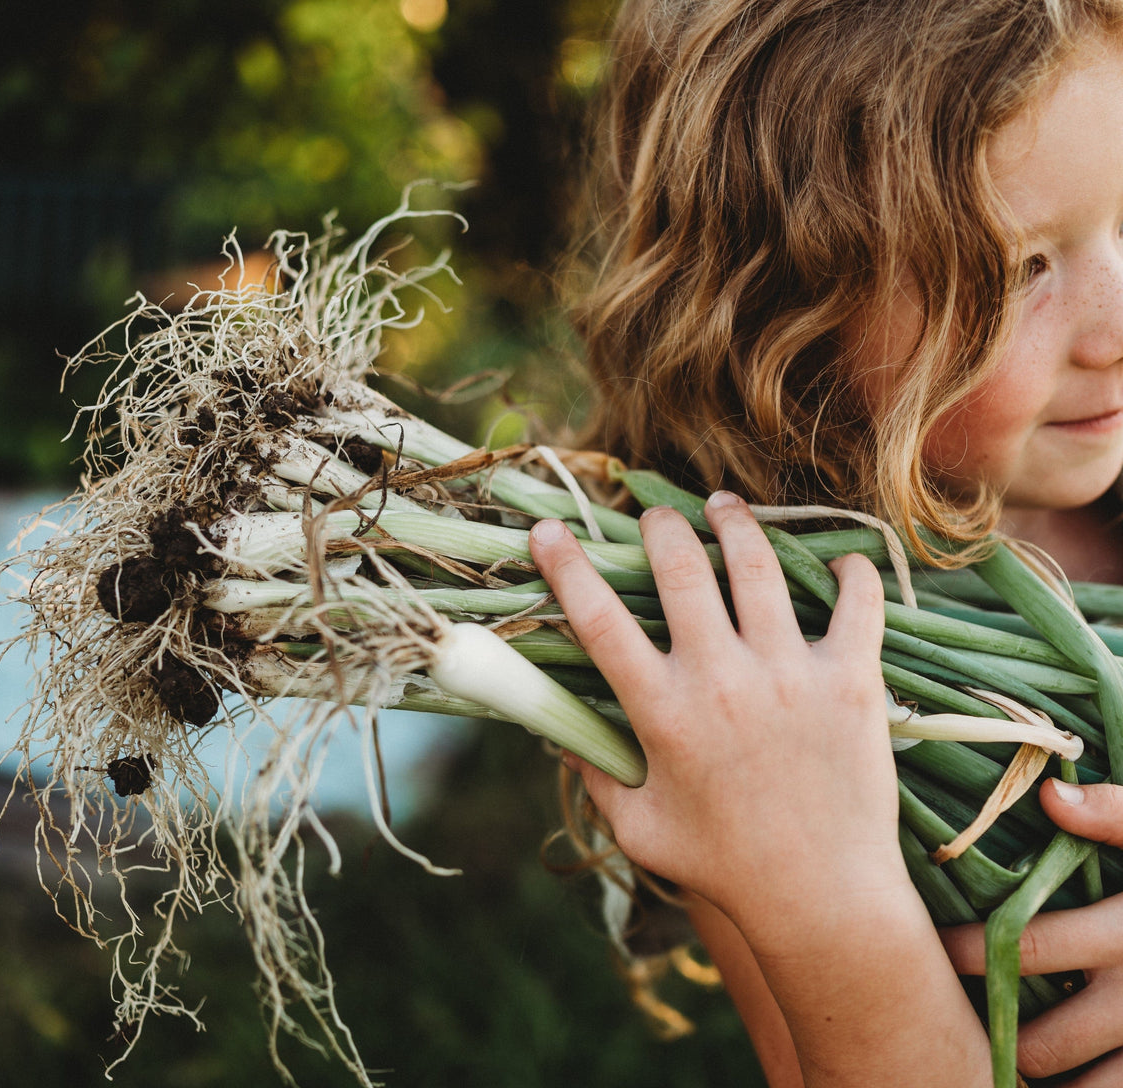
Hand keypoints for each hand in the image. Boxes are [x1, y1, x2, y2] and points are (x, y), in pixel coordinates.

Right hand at [528, 492, 903, 946]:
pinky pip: (857, 600)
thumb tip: (558, 733)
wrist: (824, 897)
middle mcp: (721, 679)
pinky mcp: (851, 679)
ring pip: (757, 565)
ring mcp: (790, 673)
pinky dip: (850, 571)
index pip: (597, 620)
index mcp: (662, 712)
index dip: (565, 567)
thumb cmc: (724, 866)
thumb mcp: (640, 829)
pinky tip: (841, 562)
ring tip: (722, 506)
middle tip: (655, 514)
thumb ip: (596, 775)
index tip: (546, 531)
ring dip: (735, 523)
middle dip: (658, 526)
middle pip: (679, 568)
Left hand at [942, 780, 1122, 1085]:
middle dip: (994, 1035)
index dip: (968, 954)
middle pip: (1045, 1042)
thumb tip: (1050, 796)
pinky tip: (1049, 1080)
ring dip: (1034, 1077)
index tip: (928, 948)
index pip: (1027, 949)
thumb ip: (1116, 813)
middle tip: (948, 1018)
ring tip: (991, 1057)